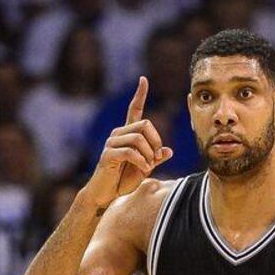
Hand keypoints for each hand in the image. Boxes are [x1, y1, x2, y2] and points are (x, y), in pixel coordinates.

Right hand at [86, 77, 172, 207]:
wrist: (105, 195)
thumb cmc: (122, 181)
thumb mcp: (144, 169)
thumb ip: (155, 159)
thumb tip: (169, 151)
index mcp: (127, 134)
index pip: (133, 110)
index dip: (139, 95)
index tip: (144, 79)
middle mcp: (118, 134)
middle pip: (144, 125)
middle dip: (156, 142)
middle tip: (156, 158)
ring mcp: (112, 143)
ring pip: (138, 138)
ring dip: (149, 154)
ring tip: (148, 166)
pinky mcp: (108, 154)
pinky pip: (131, 152)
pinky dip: (142, 161)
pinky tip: (144, 168)